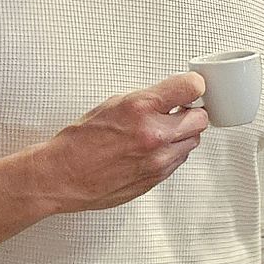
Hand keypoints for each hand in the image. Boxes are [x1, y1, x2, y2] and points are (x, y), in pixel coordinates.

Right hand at [20, 72, 210, 213]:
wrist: (62, 175)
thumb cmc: (79, 142)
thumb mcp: (112, 105)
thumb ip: (147, 100)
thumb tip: (171, 96)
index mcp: (141, 108)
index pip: (191, 87)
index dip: (194, 85)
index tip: (192, 87)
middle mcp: (154, 134)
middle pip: (201, 118)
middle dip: (191, 113)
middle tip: (178, 112)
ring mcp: (158, 159)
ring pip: (193, 141)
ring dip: (182, 134)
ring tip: (161, 132)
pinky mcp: (157, 177)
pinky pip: (179, 159)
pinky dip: (172, 152)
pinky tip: (152, 149)